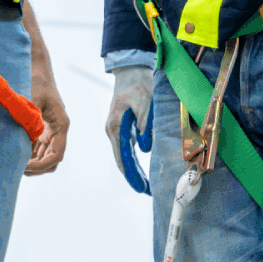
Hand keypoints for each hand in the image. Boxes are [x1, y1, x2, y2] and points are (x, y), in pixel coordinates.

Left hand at [24, 69, 69, 174]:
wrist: (36, 66)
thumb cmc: (35, 80)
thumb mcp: (32, 100)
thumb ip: (29, 121)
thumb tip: (19, 143)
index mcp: (61, 124)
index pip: (56, 155)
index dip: (41, 166)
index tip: (24, 168)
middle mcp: (58, 129)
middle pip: (52, 160)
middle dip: (37, 168)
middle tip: (17, 170)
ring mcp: (51, 129)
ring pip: (46, 156)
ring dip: (33, 164)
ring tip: (15, 165)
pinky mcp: (43, 127)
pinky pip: (38, 148)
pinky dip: (29, 155)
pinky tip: (15, 155)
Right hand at [105, 65, 154, 190]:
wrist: (130, 69)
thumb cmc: (137, 83)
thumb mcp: (144, 101)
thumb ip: (145, 124)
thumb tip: (146, 148)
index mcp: (115, 127)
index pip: (123, 157)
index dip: (132, 174)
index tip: (141, 188)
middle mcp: (114, 131)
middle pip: (124, 160)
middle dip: (134, 177)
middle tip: (147, 192)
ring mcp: (119, 129)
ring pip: (126, 155)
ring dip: (136, 170)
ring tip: (147, 185)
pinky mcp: (125, 126)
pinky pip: (130, 147)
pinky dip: (136, 159)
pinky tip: (143, 168)